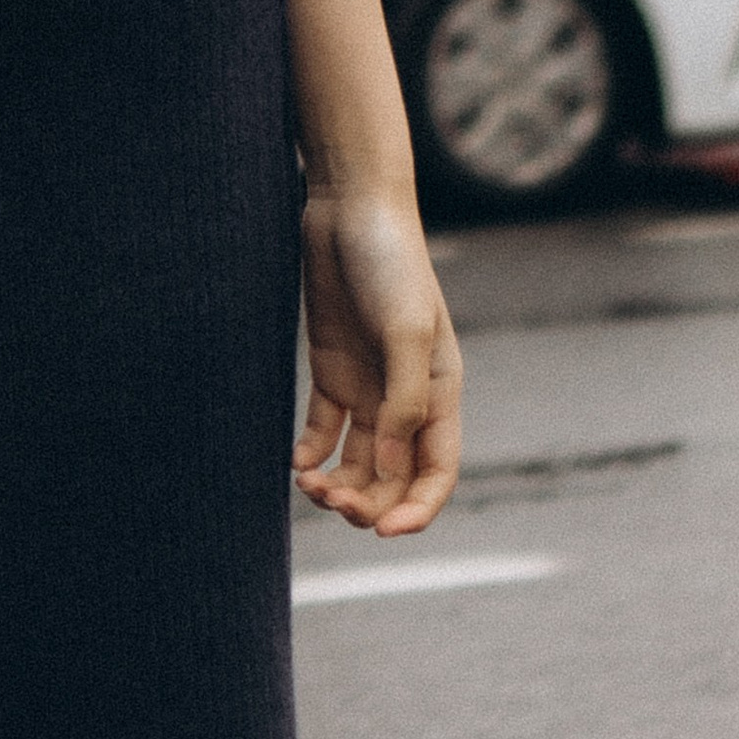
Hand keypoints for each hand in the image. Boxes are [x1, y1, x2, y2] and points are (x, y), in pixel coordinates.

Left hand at [293, 187, 460, 533]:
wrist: (349, 206)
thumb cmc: (389, 261)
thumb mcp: (406, 330)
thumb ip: (403, 401)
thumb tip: (392, 467)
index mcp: (439, 394)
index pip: (436, 473)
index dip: (418, 511)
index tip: (386, 532)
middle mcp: (405, 398)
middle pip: (394, 477)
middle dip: (368, 503)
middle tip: (332, 502)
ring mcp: (368, 386)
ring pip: (359, 462)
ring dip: (339, 486)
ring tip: (310, 486)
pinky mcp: (332, 371)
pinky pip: (325, 431)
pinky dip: (313, 455)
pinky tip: (298, 465)